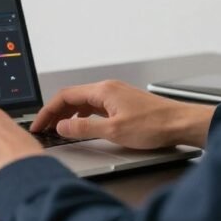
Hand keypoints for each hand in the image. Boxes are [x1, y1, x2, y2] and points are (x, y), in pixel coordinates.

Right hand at [31, 80, 215, 149]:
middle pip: (72, 98)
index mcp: (103, 90)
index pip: (65, 96)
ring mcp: (116, 95)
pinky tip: (81, 126)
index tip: (39, 124)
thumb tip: (62, 127)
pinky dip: (82, 116)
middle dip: (55, 113)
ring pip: (83, 102)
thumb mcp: (113, 132)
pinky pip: (94, 107)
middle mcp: (108, 89)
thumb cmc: (155, 125)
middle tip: (44, 128)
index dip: (48, 111)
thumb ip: (84, 130)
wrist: (181, 124)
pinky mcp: (122, 104)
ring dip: (68, 115)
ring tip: (58, 129)